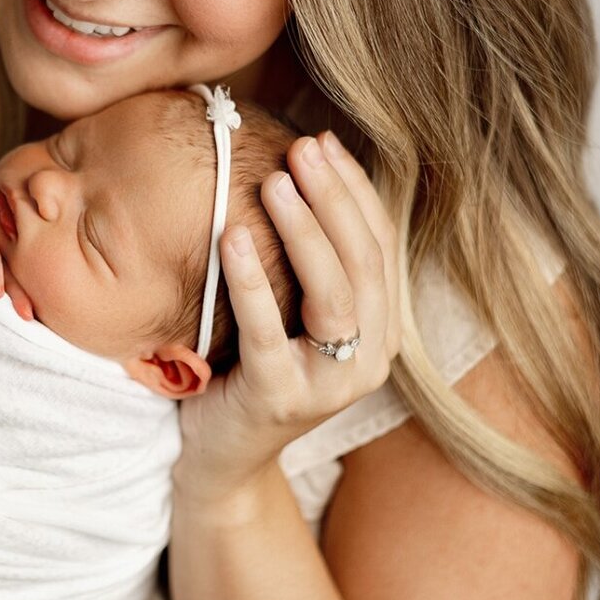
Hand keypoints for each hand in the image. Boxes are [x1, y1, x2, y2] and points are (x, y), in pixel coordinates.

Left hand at [174, 130, 398, 508]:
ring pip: (334, 297)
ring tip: (276, 183)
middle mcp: (369, 357)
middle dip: (334, 199)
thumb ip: (310, 259)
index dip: (355, 190)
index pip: (379, 244)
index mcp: (379, 329)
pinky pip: (269, 334)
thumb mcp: (292, 310)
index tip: (324, 142)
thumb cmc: (252, 367)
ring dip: (306, 233)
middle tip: (303, 151)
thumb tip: (303, 168)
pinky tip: (233, 237)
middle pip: (364, 263)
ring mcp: (330, 384)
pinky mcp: (282, 400)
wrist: (220, 457)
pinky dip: (252, 283)